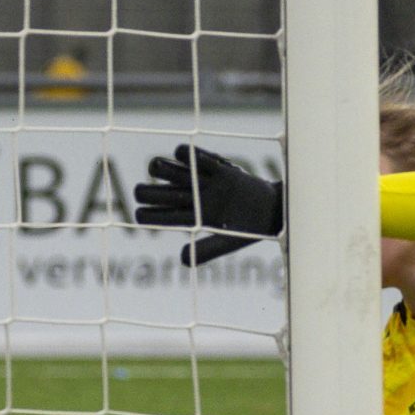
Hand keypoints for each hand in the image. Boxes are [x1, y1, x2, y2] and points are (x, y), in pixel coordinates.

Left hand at [133, 144, 283, 265]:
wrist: (275, 211)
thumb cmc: (251, 229)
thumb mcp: (229, 242)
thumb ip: (207, 251)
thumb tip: (182, 260)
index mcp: (195, 218)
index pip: (163, 217)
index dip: (147, 215)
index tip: (139, 214)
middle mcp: (196, 199)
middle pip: (162, 193)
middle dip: (147, 192)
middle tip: (140, 191)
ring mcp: (206, 183)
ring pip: (175, 173)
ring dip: (162, 169)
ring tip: (156, 168)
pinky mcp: (220, 169)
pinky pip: (199, 158)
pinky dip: (189, 155)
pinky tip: (182, 154)